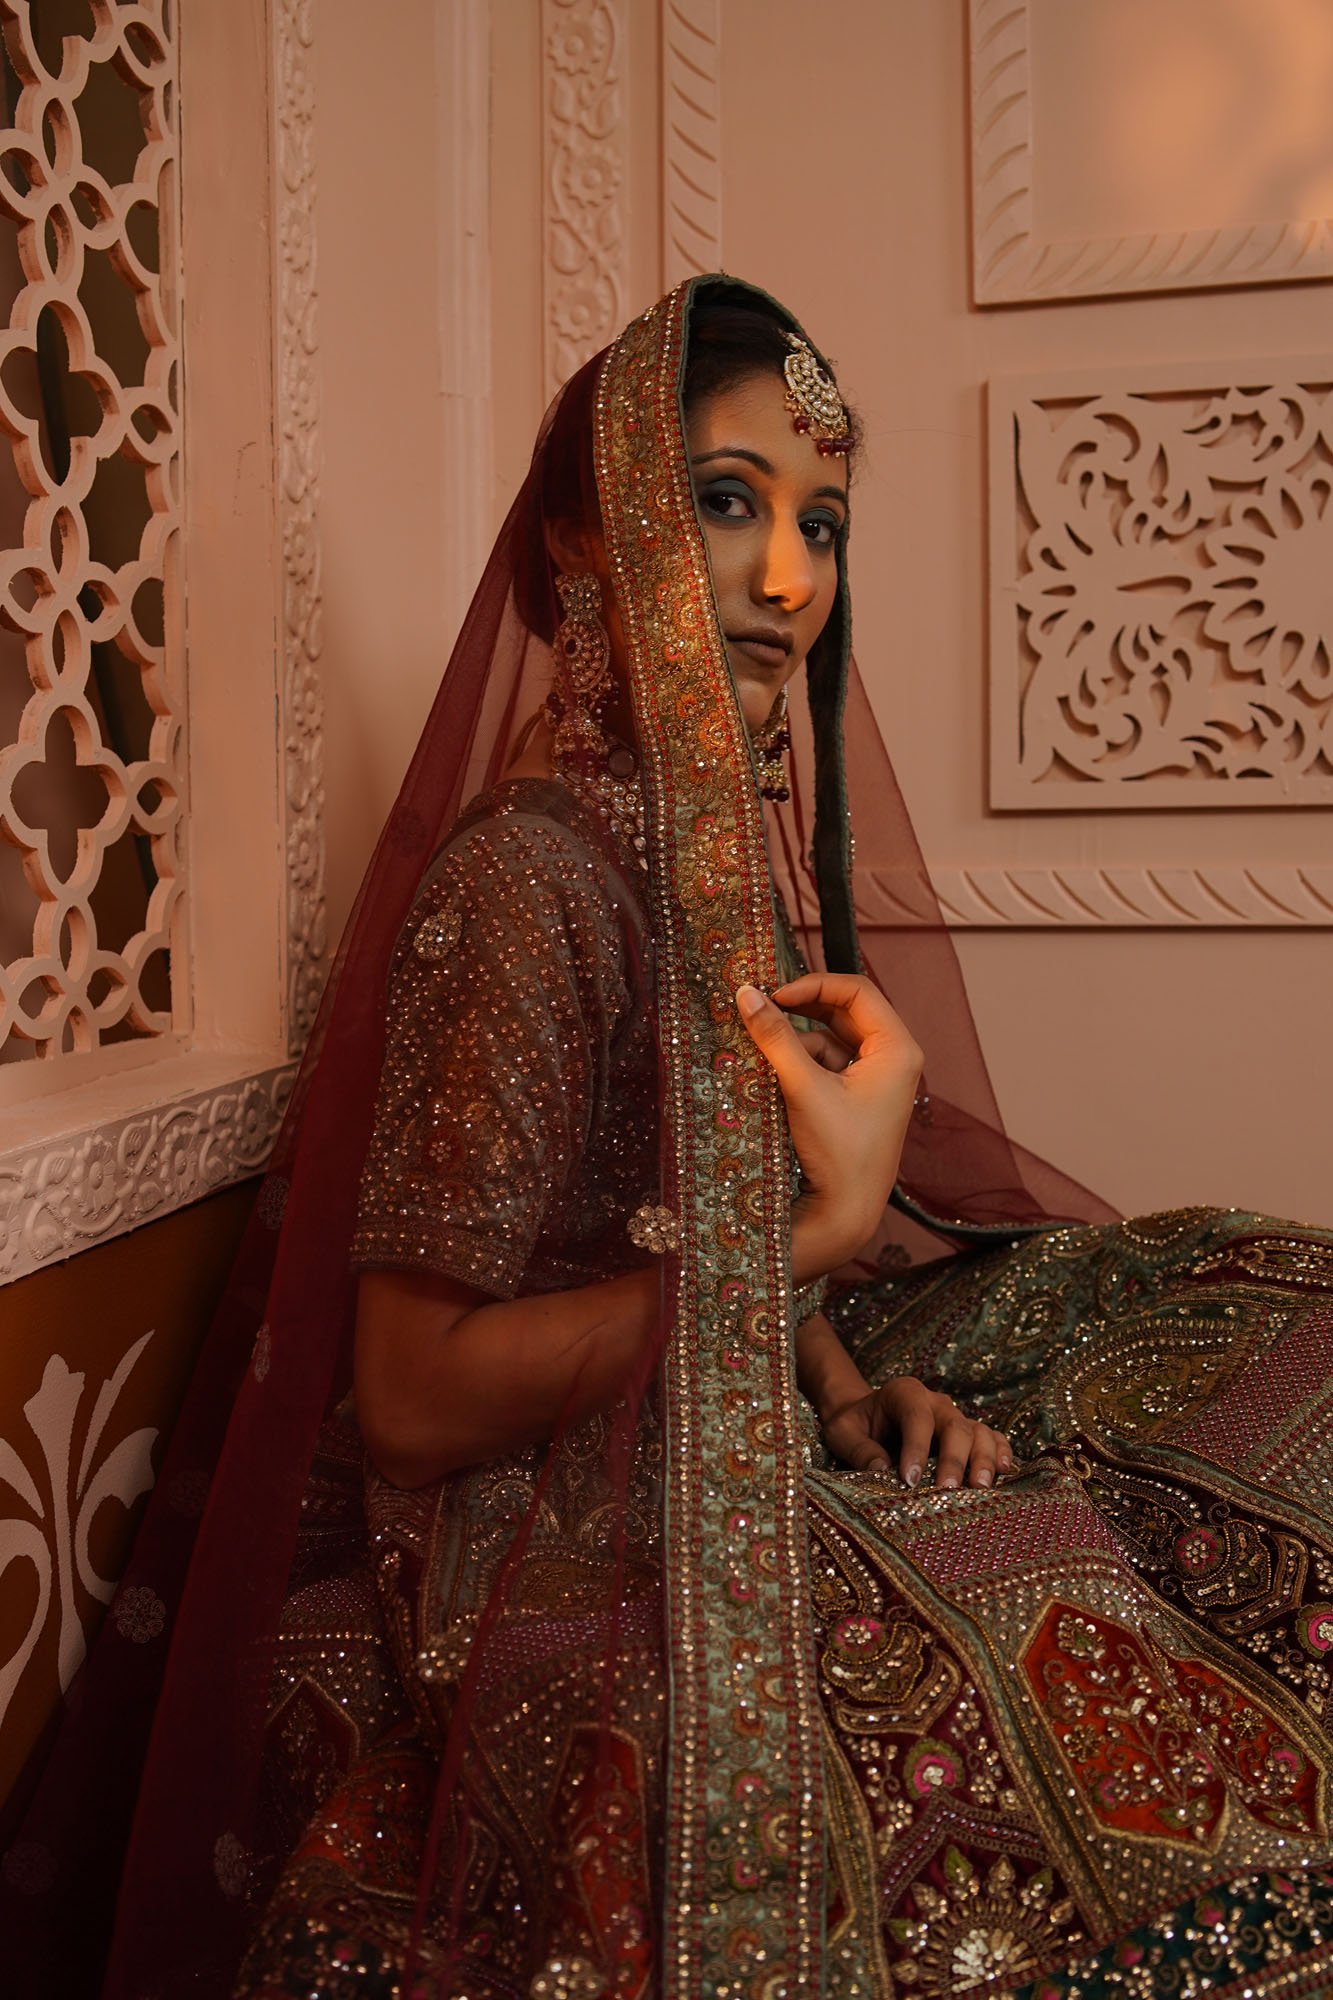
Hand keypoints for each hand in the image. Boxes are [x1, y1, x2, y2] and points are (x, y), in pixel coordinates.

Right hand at [736, 973, 921, 1275]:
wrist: (845, 1214)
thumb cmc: (839, 1153)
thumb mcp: (804, 1087)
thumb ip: (776, 1037)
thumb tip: (747, 994)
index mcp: (898, 1049)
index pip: (856, 991)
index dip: (813, 984)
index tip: (773, 995)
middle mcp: (893, 1059)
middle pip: (844, 1012)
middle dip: (802, 1010)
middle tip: (762, 1009)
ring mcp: (877, 1080)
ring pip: (830, 1039)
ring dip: (796, 1041)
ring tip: (762, 1050)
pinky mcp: (857, 1099)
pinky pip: (826, 1064)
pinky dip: (799, 1064)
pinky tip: (774, 1078)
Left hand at [821, 1376, 1014, 1488]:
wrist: (865, 1416)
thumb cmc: (853, 1424)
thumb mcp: (842, 1432)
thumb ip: (859, 1449)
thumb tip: (881, 1470)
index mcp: (904, 1392)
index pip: (916, 1417)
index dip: (916, 1448)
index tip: (909, 1481)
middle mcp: (935, 1401)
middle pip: (955, 1425)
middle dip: (954, 1459)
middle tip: (947, 1491)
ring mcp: (955, 1416)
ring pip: (978, 1432)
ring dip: (983, 1459)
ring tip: (981, 1488)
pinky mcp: (966, 1433)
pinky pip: (991, 1438)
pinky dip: (1000, 1452)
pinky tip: (1005, 1472)